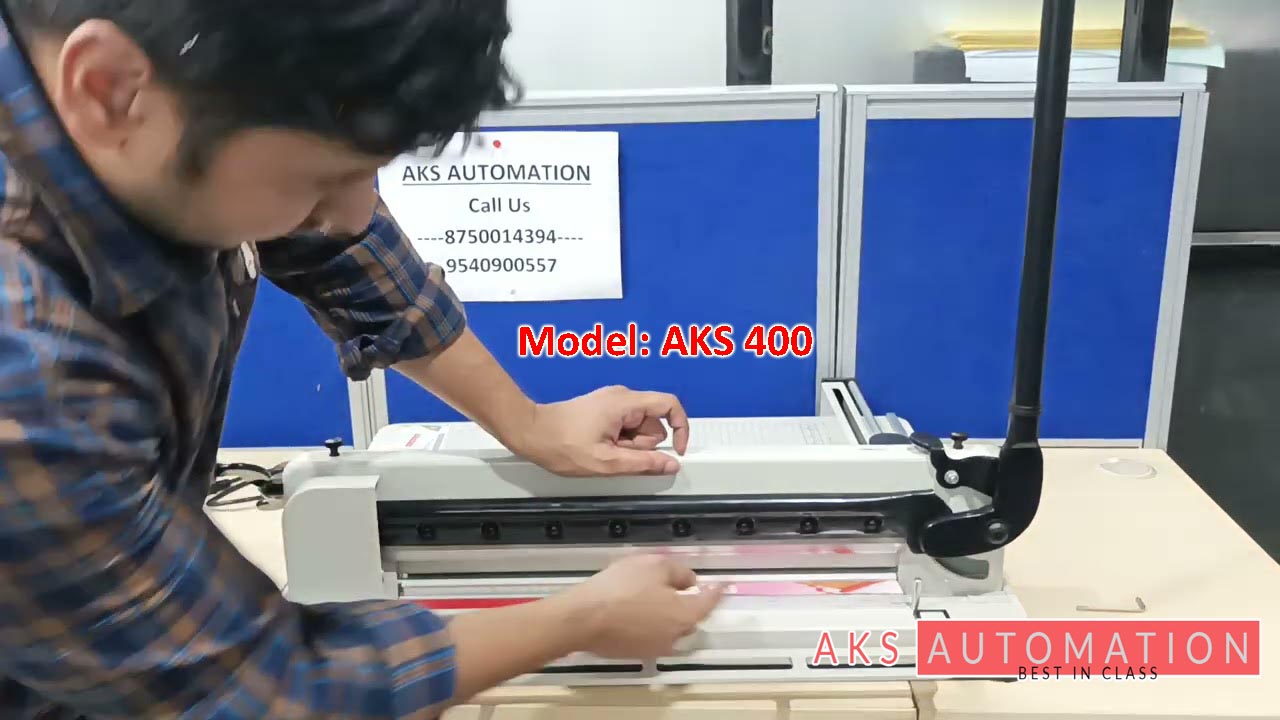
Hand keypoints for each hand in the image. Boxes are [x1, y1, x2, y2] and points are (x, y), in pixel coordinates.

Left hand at [515, 385, 690, 475]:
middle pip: (654, 421)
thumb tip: (670, 464)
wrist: (530, 432)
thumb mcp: (606, 462)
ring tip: (604, 451)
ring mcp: (612, 401)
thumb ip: (642, 463)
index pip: (670, 405)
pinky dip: (619, 441)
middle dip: (643, 444)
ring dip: (629, 445)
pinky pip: (625, 426)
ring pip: (639, 426)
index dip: (681, 428)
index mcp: (625, 403)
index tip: (676, 450)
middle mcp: (621, 396)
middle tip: (617, 455)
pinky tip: (600, 447)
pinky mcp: (604, 408)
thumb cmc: (560, 444)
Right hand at [554, 554, 724, 659]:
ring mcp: (654, 648)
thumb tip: (687, 582)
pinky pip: (651, 634)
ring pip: (670, 628)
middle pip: (690, 617)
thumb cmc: (622, 588)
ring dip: (667, 614)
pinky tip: (634, 610)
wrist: (583, 619)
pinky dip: (650, 622)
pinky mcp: (635, 653)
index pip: (709, 601)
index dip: (717, 589)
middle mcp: (675, 637)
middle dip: (689, 603)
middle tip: (679, 585)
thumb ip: (678, 572)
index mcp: (685, 615)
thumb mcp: (654, 565)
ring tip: (653, 596)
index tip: (724, 584)